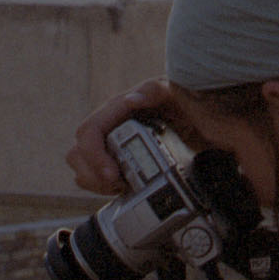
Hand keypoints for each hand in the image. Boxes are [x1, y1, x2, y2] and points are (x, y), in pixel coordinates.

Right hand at [66, 78, 181, 194]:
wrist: (200, 116)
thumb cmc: (184, 100)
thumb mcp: (173, 93)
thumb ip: (154, 91)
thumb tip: (131, 99)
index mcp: (116, 109)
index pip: (88, 133)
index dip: (93, 156)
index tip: (111, 175)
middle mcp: (108, 125)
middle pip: (78, 153)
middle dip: (93, 174)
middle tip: (119, 184)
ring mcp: (110, 142)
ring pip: (82, 166)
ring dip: (95, 182)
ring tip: (121, 186)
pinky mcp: (117, 157)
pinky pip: (95, 175)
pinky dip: (103, 186)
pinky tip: (124, 187)